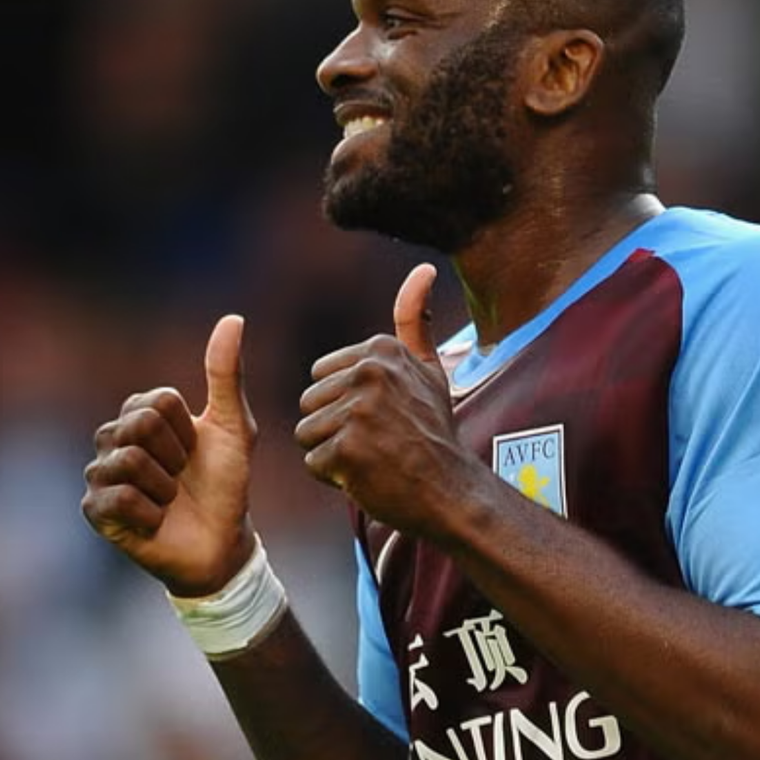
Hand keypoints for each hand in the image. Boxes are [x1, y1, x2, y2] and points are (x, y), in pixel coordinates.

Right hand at [82, 314, 256, 595]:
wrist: (221, 543)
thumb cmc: (226, 483)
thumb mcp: (233, 427)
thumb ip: (226, 374)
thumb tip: (234, 318)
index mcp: (140, 413)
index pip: (160, 401)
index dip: (188, 431)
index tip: (195, 453)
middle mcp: (112, 438)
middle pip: (142, 425)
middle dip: (176, 456)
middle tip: (182, 477)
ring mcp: (100, 474)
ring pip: (131, 462)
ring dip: (166, 487)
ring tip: (170, 500)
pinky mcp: (95, 511)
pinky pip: (120, 499)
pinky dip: (151, 513)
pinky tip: (155, 521)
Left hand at [295, 264, 482, 537]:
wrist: (451, 491)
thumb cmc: (434, 432)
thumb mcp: (429, 369)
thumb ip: (414, 321)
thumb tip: (424, 269)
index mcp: (380, 350)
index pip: (320, 376)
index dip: (344, 404)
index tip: (382, 417)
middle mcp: (369, 373)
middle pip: (308, 403)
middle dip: (333, 429)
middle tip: (376, 442)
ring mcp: (358, 410)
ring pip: (307, 433)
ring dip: (332, 454)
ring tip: (372, 458)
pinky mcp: (348, 447)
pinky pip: (313, 462)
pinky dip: (335, 477)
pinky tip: (368, 476)